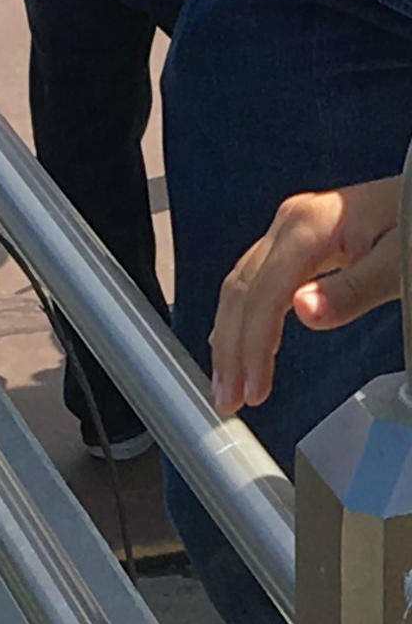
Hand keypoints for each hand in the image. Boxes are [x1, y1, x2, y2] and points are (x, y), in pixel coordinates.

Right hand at [209, 175, 404, 413]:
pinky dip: (241, 321)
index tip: (254, 389)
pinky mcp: (295, 242)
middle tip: (230, 398)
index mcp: (308, 226)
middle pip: (241, 295)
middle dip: (230, 351)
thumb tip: (304, 312)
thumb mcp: (398, 260)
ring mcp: (289, 232)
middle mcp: (289, 225)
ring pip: (240, 291)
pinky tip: (235, 346)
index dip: (253, 347)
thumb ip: (354, 288)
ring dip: (229, 340)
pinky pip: (254, 285)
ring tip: (228, 385)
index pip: (264, 295)